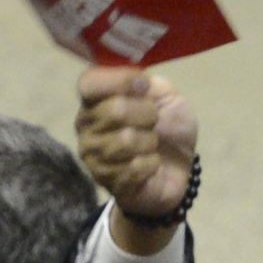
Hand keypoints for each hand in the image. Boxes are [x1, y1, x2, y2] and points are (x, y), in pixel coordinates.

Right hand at [74, 66, 199, 247]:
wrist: (177, 169)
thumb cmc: (167, 129)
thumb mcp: (167, 96)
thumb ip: (150, 83)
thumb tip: (138, 81)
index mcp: (95, 100)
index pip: (89, 83)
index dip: (121, 81)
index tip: (145, 86)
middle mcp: (85, 126)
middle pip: (115, 110)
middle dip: (147, 115)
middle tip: (153, 122)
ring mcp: (91, 156)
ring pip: (126, 140)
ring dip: (149, 142)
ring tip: (150, 145)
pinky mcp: (104, 181)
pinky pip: (134, 167)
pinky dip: (151, 165)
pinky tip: (149, 166)